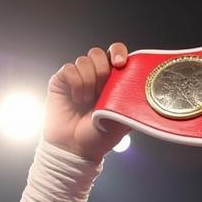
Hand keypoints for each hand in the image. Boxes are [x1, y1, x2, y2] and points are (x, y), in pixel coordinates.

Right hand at [44, 43, 130, 161]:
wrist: (76, 148)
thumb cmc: (99, 137)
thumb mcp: (123, 120)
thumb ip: (130, 100)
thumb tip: (139, 85)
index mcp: (112, 81)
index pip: (116, 53)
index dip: (118, 52)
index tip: (120, 64)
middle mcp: (94, 76)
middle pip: (98, 53)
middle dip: (102, 70)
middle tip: (102, 91)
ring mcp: (77, 78)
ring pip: (84, 60)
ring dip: (88, 81)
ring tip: (88, 101)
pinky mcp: (61, 81)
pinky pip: (69, 69)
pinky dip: (75, 84)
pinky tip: (76, 99)